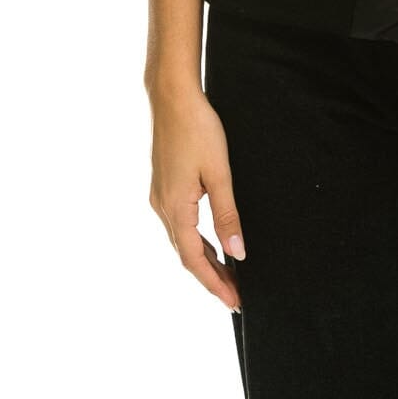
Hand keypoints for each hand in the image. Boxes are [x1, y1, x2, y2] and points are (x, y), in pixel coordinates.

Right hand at [148, 86, 246, 312]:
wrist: (172, 97)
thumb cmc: (197, 129)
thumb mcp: (219, 173)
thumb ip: (227, 215)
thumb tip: (237, 253)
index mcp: (175, 208)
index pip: (195, 260)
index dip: (214, 283)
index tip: (234, 301)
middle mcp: (162, 207)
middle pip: (187, 255)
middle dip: (211, 277)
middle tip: (235, 294)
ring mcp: (160, 196)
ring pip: (182, 240)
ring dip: (203, 259)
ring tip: (227, 274)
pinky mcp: (163, 186)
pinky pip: (180, 224)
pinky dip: (196, 240)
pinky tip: (210, 241)